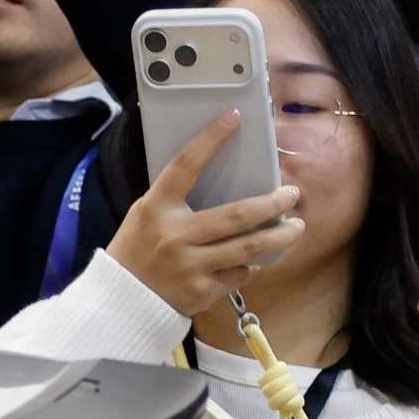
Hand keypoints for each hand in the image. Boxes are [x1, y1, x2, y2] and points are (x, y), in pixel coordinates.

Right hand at [108, 111, 301, 317]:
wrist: (121, 301)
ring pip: (247, 248)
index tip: (234, 118)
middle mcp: (175, 235)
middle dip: (272, 204)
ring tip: (296, 227)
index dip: (210, 139)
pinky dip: (248, 266)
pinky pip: (237, 274)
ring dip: (278, 236)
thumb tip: (226, 181)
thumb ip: (178, 200)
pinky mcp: (201, 291)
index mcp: (157, 208)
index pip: (186, 165)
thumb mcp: (147, 215)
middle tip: (293, 194)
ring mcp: (190, 266)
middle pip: (236, 215)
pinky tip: (255, 260)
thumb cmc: (137, 250)